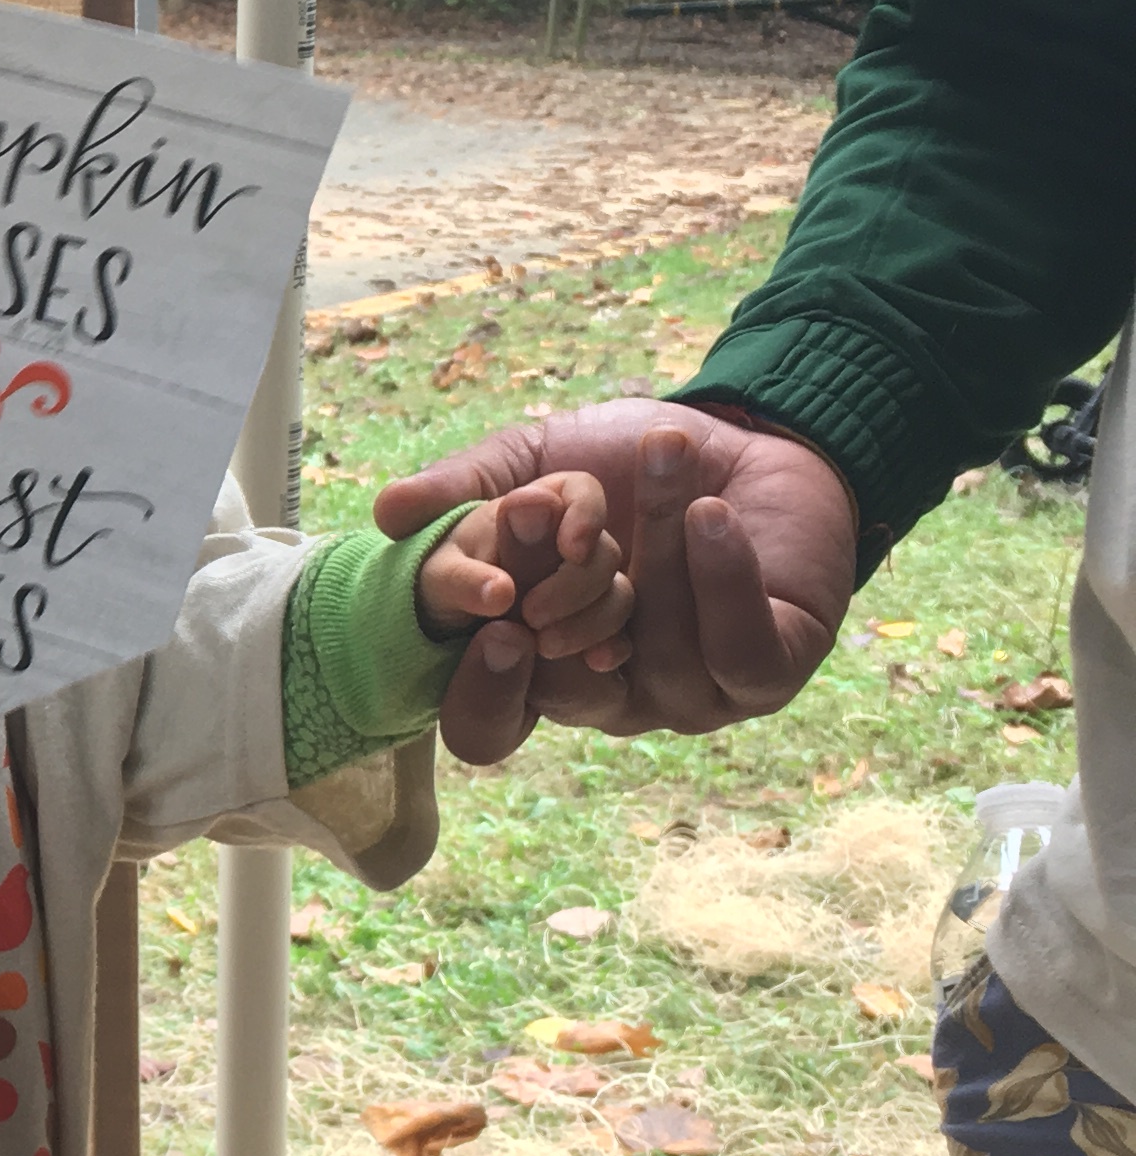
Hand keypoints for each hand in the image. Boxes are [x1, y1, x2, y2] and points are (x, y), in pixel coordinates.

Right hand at [372, 399, 857, 758]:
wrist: (750, 431)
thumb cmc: (630, 457)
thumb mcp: (536, 461)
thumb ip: (466, 486)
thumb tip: (385, 512)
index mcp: (545, 660)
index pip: (490, 724)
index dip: (481, 691)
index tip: (491, 605)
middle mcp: (611, 694)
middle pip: (568, 698)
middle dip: (567, 604)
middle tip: (566, 526)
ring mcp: (692, 695)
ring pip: (657, 659)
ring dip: (657, 550)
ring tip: (662, 454)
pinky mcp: (769, 674)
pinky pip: (736, 654)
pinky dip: (720, 581)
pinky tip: (711, 512)